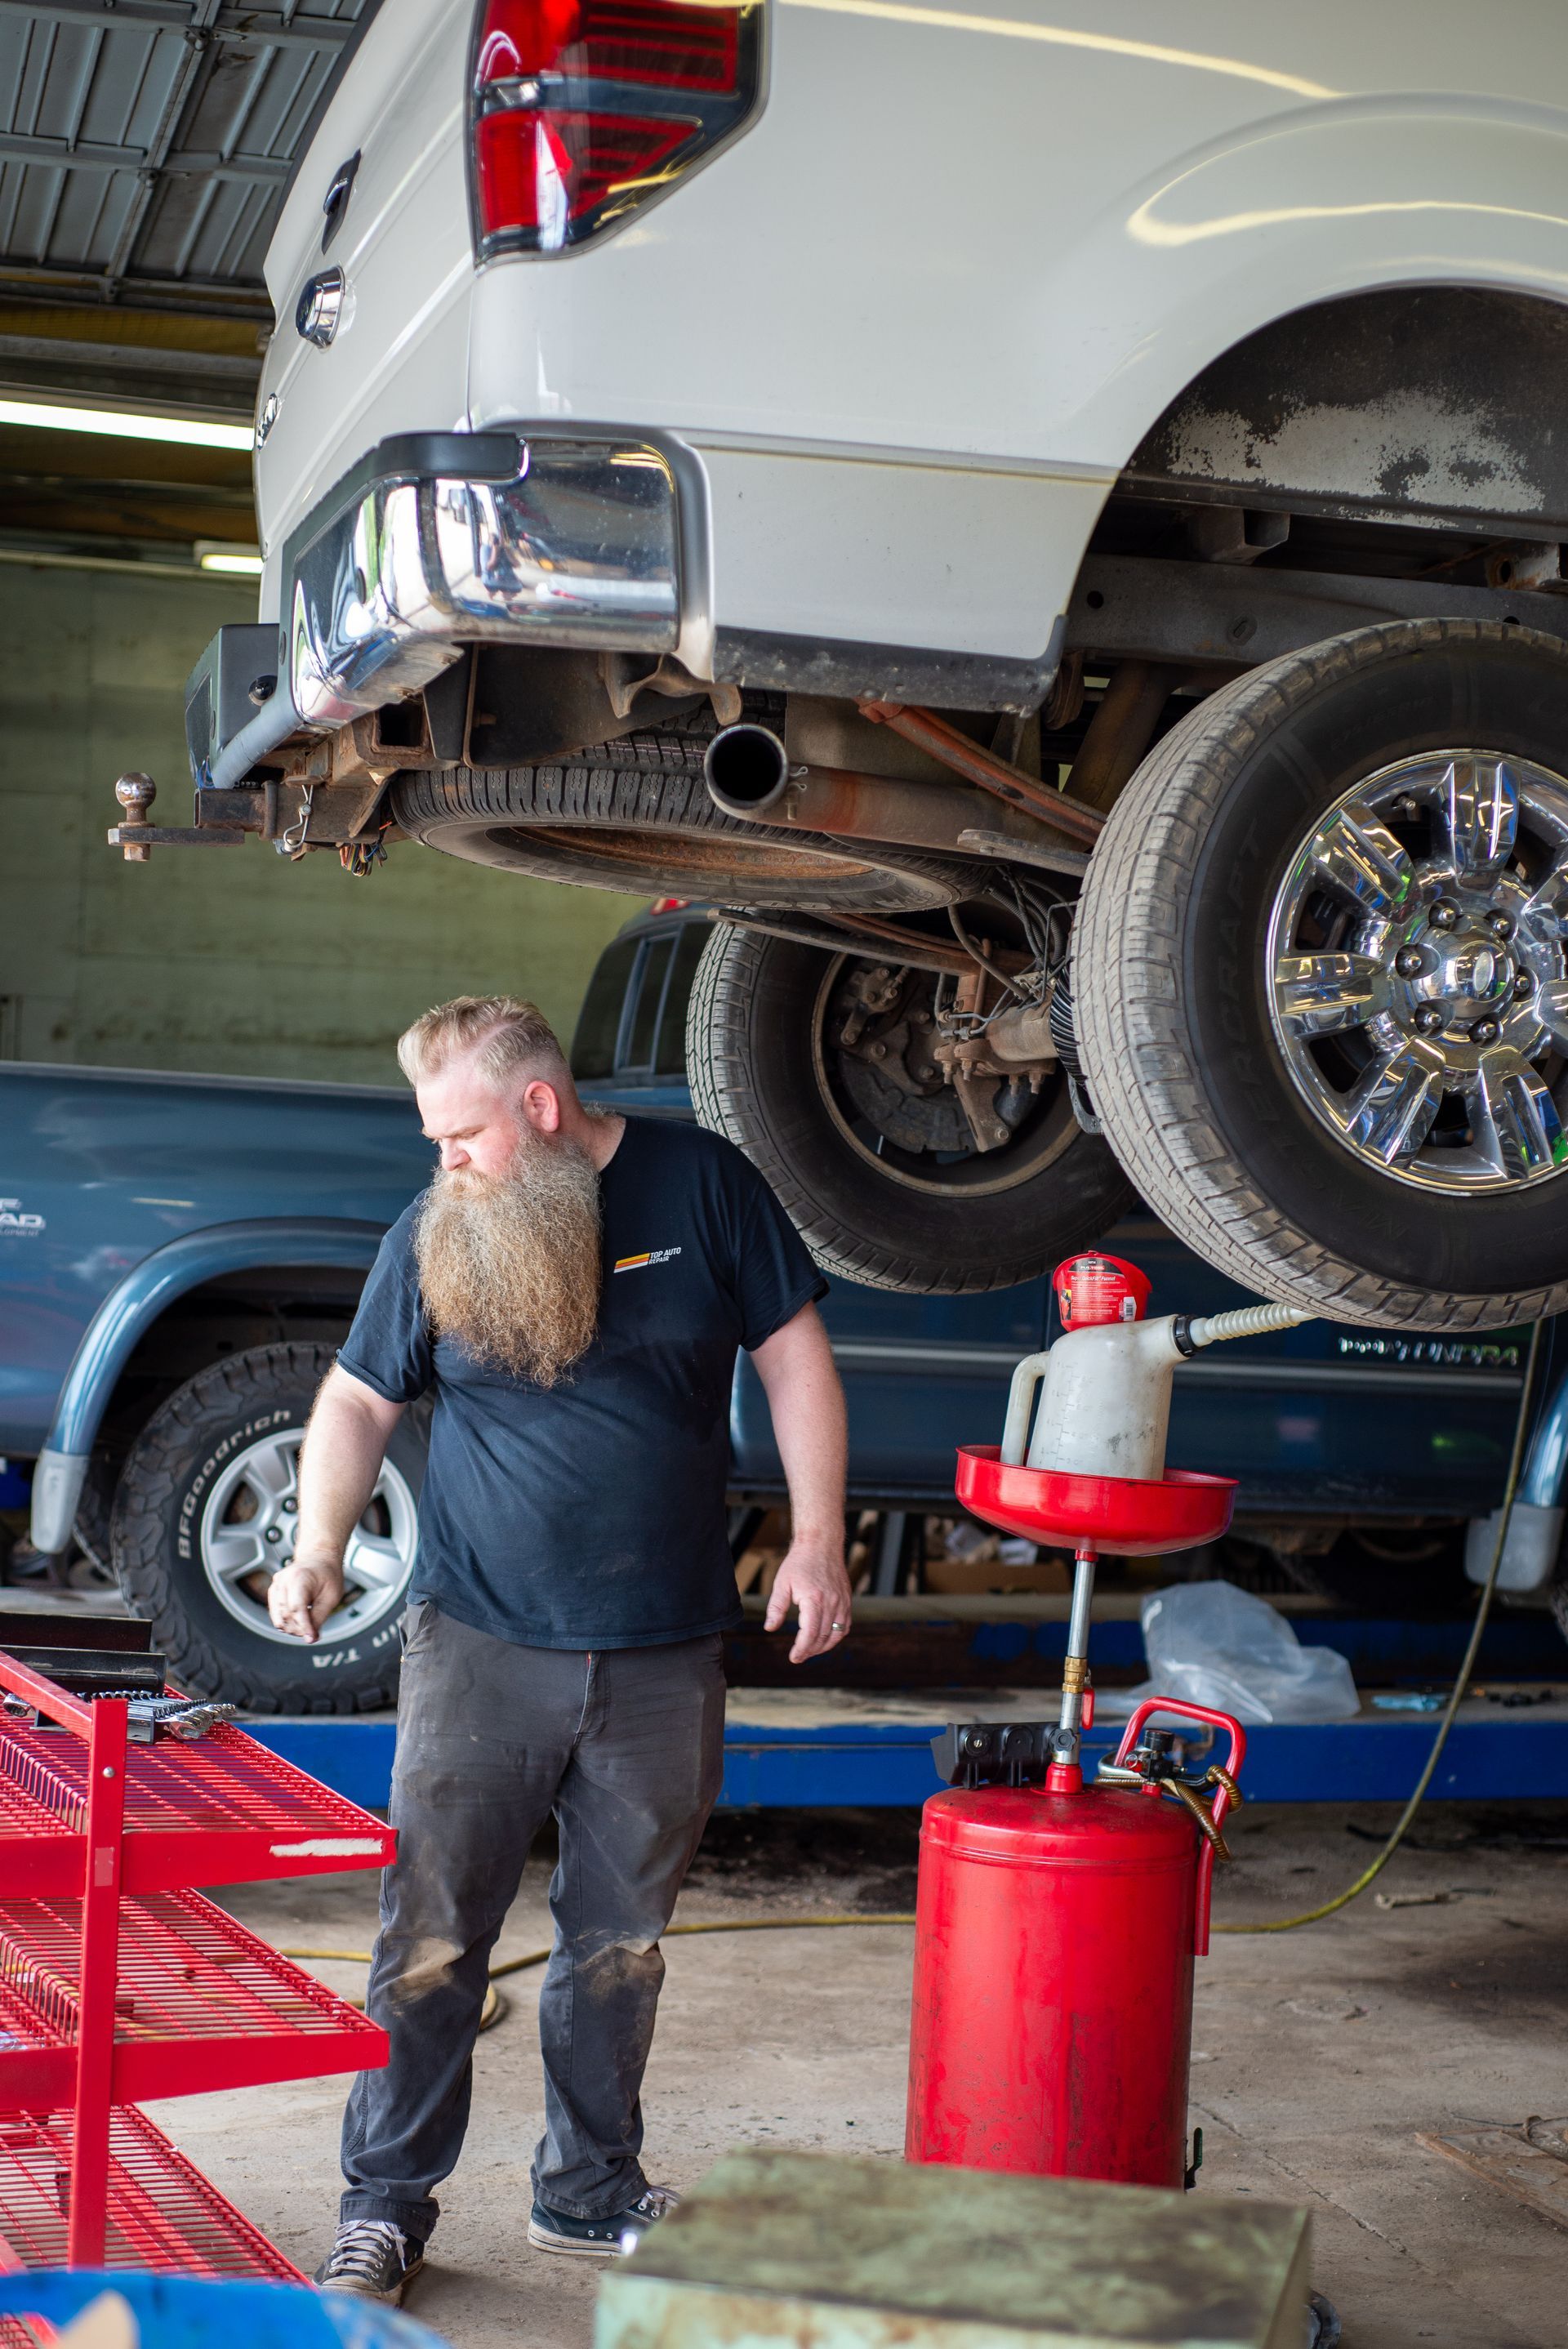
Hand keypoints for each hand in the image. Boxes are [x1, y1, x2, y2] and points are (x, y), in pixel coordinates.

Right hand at [266, 1554, 344, 1642]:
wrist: (319, 1558)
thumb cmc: (328, 1575)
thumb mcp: (331, 1596)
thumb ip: (319, 1617)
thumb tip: (310, 1637)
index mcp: (299, 1577)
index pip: (296, 1608)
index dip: (303, 1626)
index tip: (311, 1638)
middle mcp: (283, 1580)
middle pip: (285, 1614)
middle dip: (298, 1629)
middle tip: (312, 1634)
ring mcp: (276, 1584)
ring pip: (277, 1616)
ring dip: (291, 1628)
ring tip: (306, 1628)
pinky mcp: (273, 1590)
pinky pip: (275, 1612)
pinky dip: (286, 1621)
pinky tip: (299, 1622)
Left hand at [765, 1538, 851, 1663]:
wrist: (821, 1543)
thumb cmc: (800, 1562)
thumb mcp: (782, 1583)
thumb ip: (776, 1607)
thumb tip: (770, 1628)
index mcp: (814, 1599)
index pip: (810, 1633)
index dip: (802, 1649)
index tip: (794, 1657)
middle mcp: (832, 1602)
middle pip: (823, 1637)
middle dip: (810, 1651)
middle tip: (798, 1657)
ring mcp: (842, 1601)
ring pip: (837, 1634)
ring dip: (824, 1647)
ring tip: (810, 1651)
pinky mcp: (847, 1599)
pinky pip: (845, 1625)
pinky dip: (836, 1636)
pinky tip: (825, 1639)